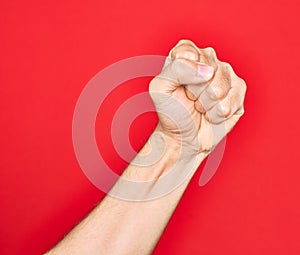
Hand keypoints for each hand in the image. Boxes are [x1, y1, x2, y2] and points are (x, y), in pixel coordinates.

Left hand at [149, 40, 245, 155]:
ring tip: (200, 106)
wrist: (185, 137)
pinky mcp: (238, 90)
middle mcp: (208, 60)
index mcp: (186, 55)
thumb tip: (206, 70)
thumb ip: (176, 70)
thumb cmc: (172, 112)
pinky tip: (212, 113)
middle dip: (195, 91)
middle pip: (207, 69)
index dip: (184, 72)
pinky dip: (218, 113)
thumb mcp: (160, 89)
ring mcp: (225, 74)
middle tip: (190, 98)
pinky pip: (232, 100)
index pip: (188, 51)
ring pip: (219, 88)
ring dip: (206, 104)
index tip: (179, 85)